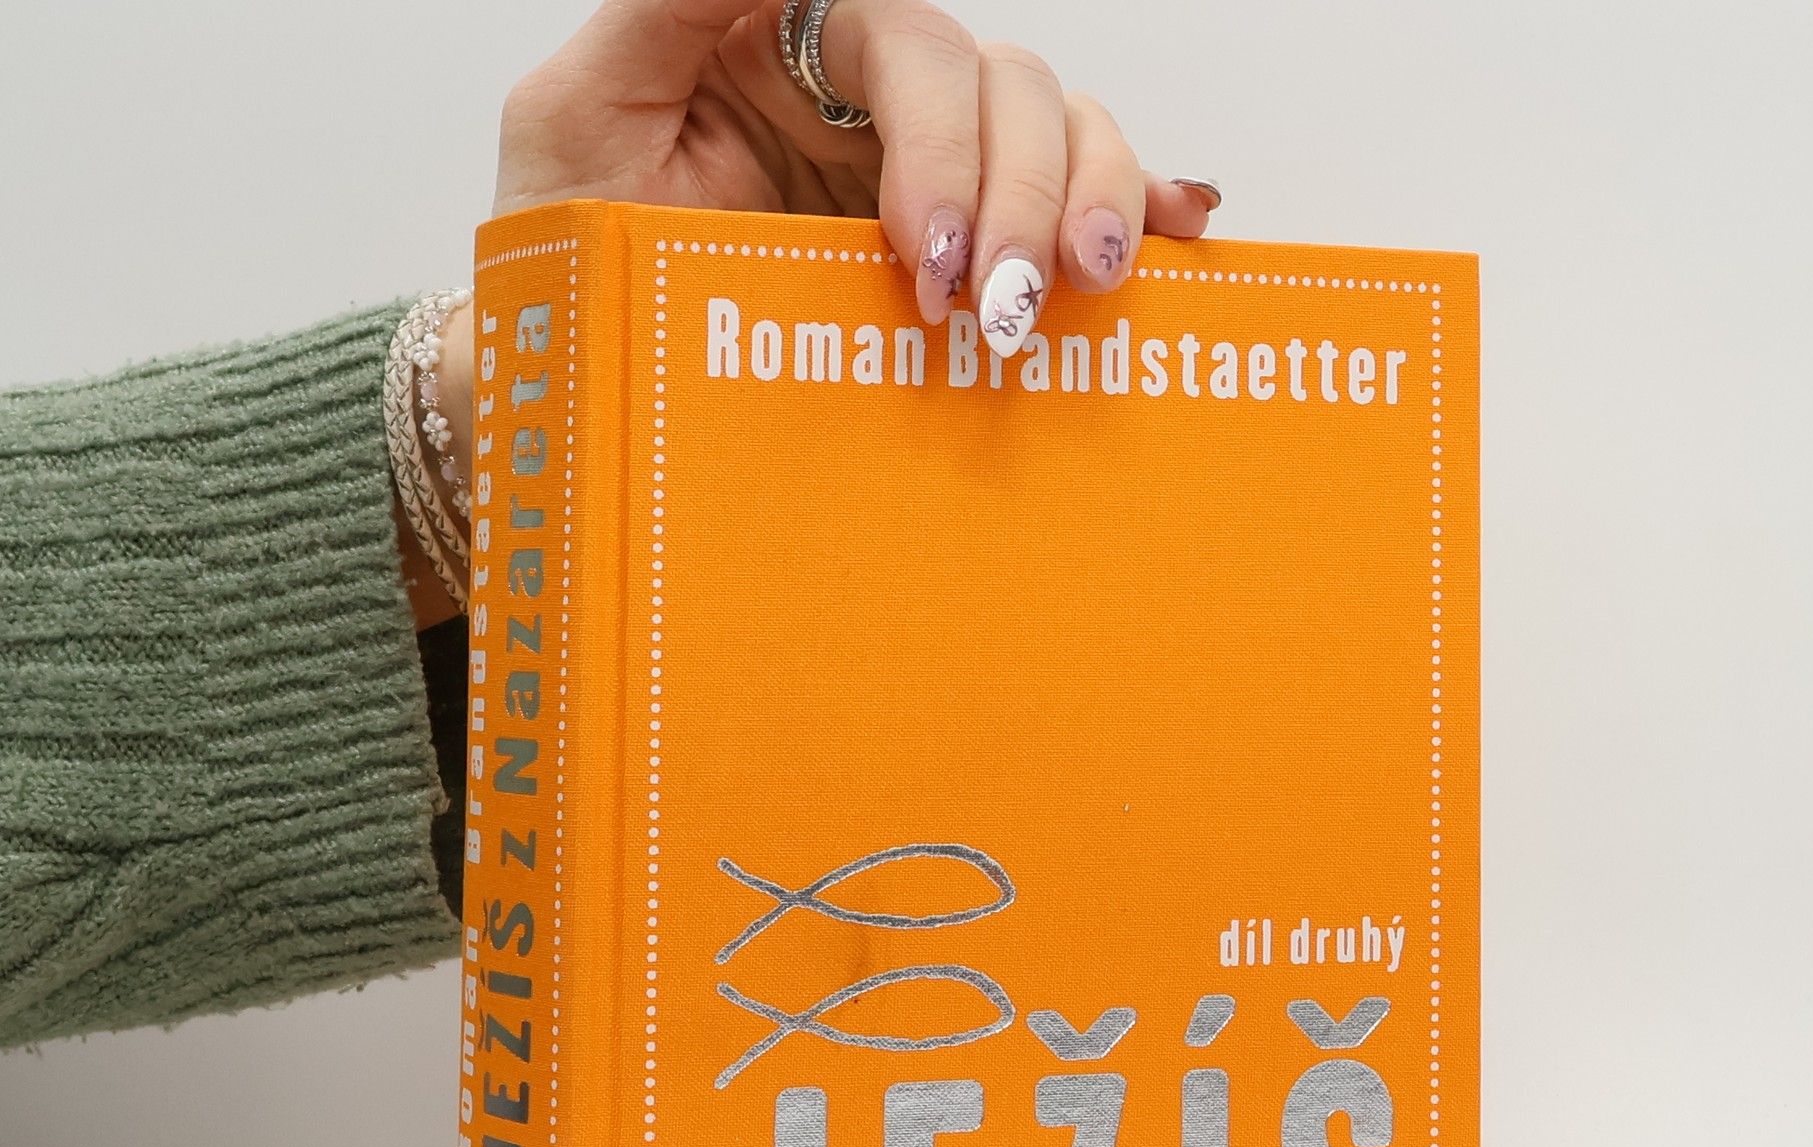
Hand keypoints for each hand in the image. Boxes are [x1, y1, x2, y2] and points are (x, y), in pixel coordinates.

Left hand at [408, 1, 1216, 632]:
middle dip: (1022, 195)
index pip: (911, 47)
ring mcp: (929, 175)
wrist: (579, 378)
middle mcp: (875, 100)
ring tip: (1081, 293)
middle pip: (1007, 88)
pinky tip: (1179, 241)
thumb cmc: (569, 248)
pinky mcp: (964, 249)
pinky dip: (1142, 211)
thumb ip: (668, 3)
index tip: (922, 255)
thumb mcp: (578, 115)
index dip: (942, 140)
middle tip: (1002, 312)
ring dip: (1090, 205)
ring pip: (1059, 133)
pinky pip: (1076, 204)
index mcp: (793, 46)